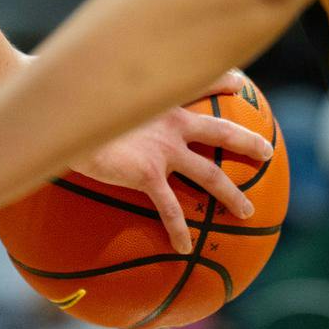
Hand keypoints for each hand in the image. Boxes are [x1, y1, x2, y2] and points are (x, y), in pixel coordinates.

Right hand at [65, 69, 273, 254]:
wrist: (60, 111)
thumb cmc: (72, 95)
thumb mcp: (96, 86)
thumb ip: (103, 92)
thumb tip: (85, 92)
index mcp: (160, 97)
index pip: (199, 82)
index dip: (222, 81)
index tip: (240, 83)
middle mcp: (170, 121)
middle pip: (220, 130)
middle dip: (246, 141)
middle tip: (268, 151)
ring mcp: (163, 148)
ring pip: (209, 173)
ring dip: (230, 194)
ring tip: (248, 213)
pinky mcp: (147, 173)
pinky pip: (170, 208)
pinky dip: (179, 229)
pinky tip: (184, 248)